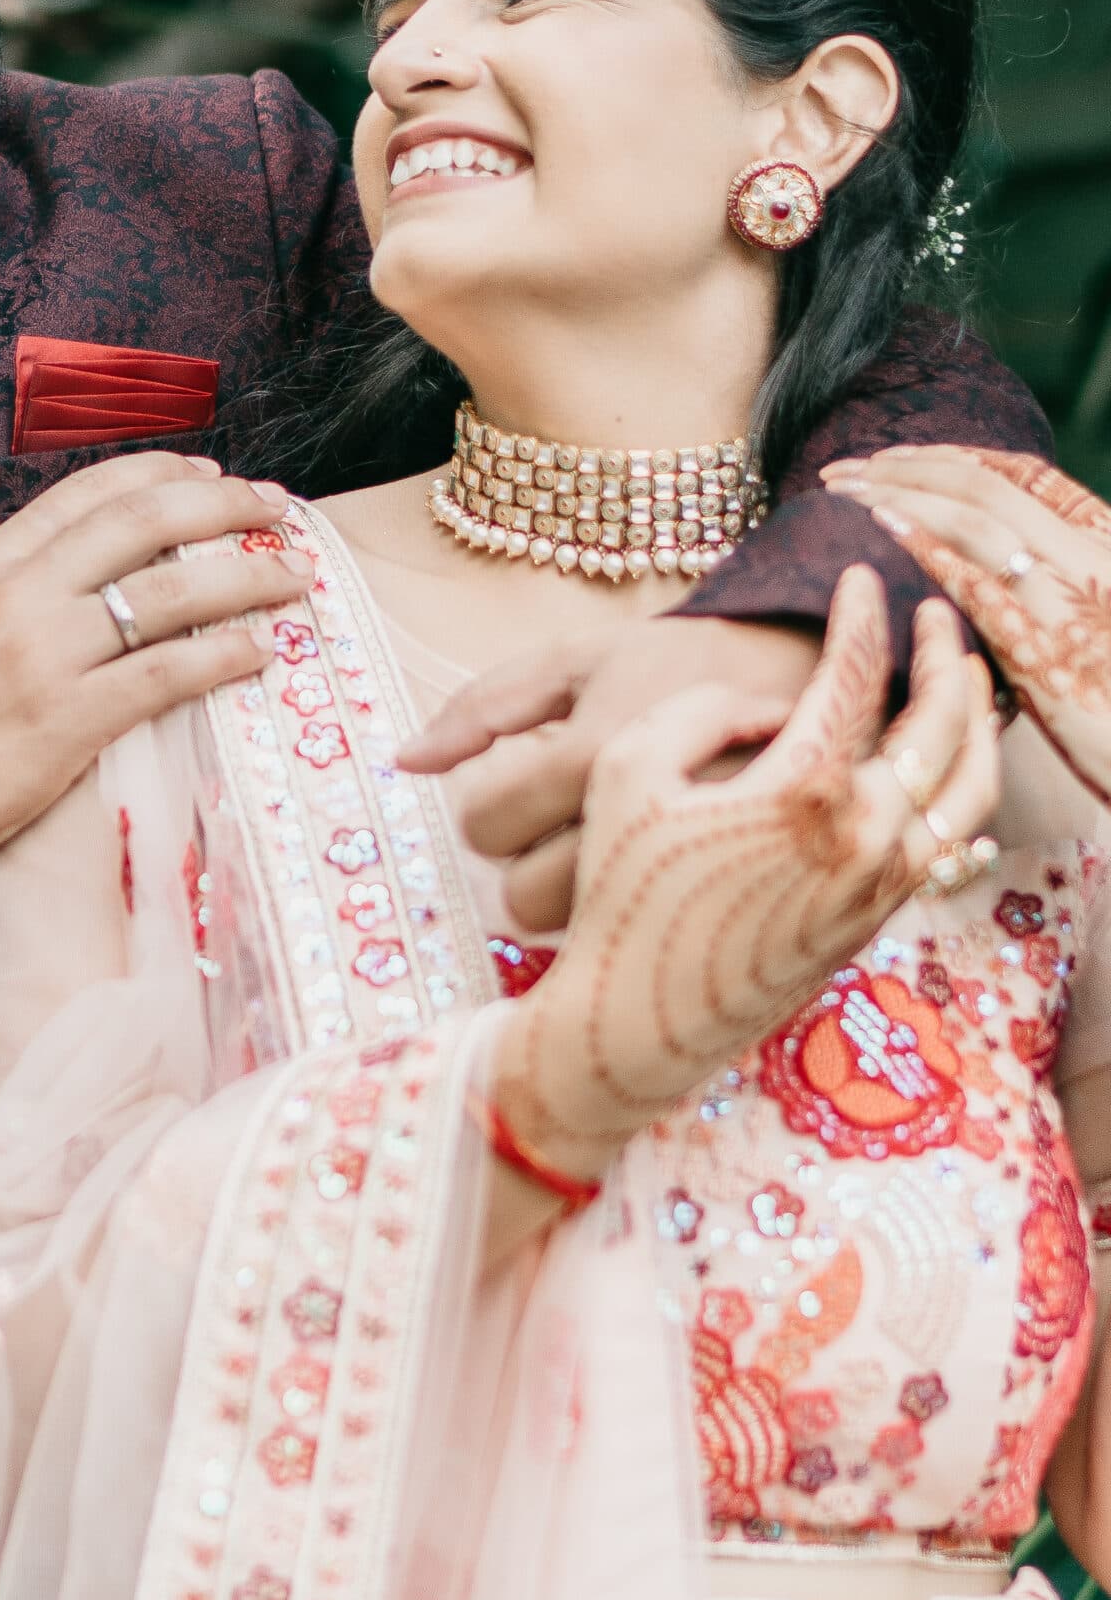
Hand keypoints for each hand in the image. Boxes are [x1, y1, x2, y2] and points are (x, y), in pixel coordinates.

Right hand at [0, 453, 309, 864]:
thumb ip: (2, 588)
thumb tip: (65, 570)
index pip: (90, 493)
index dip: (162, 474)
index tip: (210, 473)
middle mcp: (22, 593)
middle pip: (145, 521)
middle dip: (224, 506)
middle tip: (274, 509)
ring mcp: (48, 653)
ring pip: (171, 590)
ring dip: (247, 576)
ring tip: (295, 576)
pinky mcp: (70, 719)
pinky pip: (166, 673)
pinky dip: (224, 653)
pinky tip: (261, 649)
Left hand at [402, 616, 821, 929]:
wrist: (825, 682)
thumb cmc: (684, 663)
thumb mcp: (583, 658)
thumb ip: (486, 705)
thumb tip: (406, 761)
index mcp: (599, 756)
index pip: (484, 826)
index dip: (487, 809)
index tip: (518, 787)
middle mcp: (645, 824)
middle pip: (524, 898)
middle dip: (529, 859)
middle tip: (564, 818)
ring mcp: (695, 873)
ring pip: (579, 934)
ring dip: (579, 894)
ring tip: (611, 841)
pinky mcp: (734, 907)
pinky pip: (641, 939)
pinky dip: (633, 911)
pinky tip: (655, 866)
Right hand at [493, 569, 999, 1182]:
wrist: (638, 1022)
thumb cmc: (620, 896)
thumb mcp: (625, 774)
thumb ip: (700, 713)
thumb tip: (773, 708)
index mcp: (803, 791)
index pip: (856, 678)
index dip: (860, 618)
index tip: (861, 577)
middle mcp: (862, 839)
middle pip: (941, 728)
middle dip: (946, 659)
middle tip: (937, 616)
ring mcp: (877, 888)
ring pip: (968, 795)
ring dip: (977, 728)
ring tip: (969, 685)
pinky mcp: (873, 926)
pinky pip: (951, 853)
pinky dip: (967, 802)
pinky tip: (961, 784)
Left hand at [825, 444, 1110, 806]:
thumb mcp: (1096, 621)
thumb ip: (1051, 583)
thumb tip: (989, 564)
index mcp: (1103, 540)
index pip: (1022, 474)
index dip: (950, 458)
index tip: (891, 456)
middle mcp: (1091, 553)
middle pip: (986, 484)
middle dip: (906, 468)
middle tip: (842, 469)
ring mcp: (1070, 595)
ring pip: (977, 516)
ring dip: (900, 493)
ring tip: (842, 491)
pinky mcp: (1045, 645)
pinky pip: (979, 579)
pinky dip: (929, 543)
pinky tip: (884, 526)